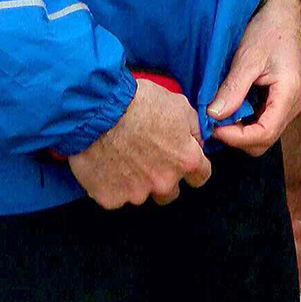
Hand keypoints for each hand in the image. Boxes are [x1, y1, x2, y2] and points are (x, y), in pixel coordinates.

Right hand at [67, 79, 210, 208]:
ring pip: (141, 194)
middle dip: (163, 178)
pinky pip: (115, 196)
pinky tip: (106, 164)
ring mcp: (136, 194)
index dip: (193, 167)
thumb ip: (194, 129)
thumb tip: (197, 141)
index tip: (182, 161)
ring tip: (123, 157)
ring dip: (136, 181)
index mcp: (185, 161)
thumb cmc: (139, 103)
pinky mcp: (110, 198)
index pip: (201, 176)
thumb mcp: (180, 105)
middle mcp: (164, 182)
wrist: (99, 110)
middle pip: (170, 192)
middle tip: (148, 158)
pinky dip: (111, 184)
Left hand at [208, 0, 300, 154]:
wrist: (284, 14)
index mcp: (289, 96)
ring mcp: (286, 104)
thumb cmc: (270, 31)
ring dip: (239, 130)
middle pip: (263, 141)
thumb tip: (214, 115)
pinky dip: (243, 120)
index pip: (264, 134)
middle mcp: (292, 106)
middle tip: (214, 121)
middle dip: (236, 137)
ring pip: (261, 134)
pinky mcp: (278, 100)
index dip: (236, 137)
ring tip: (220, 112)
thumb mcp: (249, 57)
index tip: (214, 126)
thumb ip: (233, 88)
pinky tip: (230, 105)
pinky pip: (261, 121)